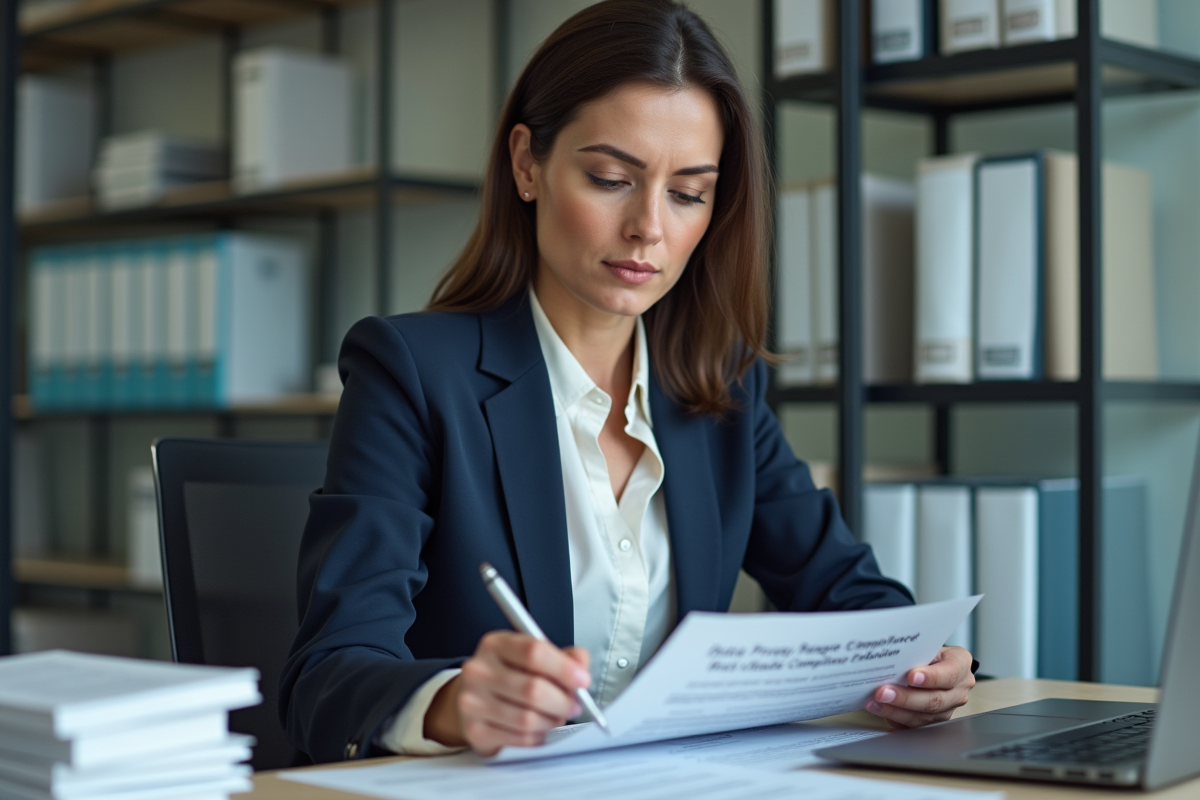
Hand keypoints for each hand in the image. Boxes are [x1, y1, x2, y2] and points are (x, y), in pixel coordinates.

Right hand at [424, 631, 591, 754]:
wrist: (471, 699)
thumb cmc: (507, 676)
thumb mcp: (531, 657)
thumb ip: (562, 657)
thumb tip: (581, 666)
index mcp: (495, 645)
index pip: (533, 652)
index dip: (564, 668)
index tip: (582, 679)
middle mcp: (479, 671)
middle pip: (533, 689)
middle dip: (563, 701)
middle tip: (574, 704)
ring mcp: (473, 702)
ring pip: (528, 719)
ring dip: (552, 720)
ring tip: (555, 716)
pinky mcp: (475, 731)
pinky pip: (520, 739)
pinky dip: (538, 736)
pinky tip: (537, 728)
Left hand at [865, 646, 975, 729]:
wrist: (932, 665)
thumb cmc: (928, 652)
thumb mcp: (927, 645)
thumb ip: (917, 652)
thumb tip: (894, 658)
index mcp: (960, 666)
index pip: (949, 674)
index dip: (931, 678)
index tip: (911, 677)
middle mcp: (958, 691)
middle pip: (934, 700)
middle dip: (905, 698)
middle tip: (883, 692)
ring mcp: (948, 709)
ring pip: (923, 717)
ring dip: (895, 711)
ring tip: (875, 703)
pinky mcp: (933, 722)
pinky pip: (914, 726)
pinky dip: (895, 719)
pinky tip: (880, 710)